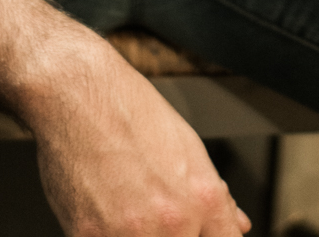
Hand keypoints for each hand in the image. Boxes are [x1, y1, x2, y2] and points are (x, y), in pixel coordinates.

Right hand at [30, 38, 249, 236]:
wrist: (81, 96)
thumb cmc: (132, 112)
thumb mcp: (188, 146)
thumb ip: (215, 195)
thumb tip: (237, 223)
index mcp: (203, 198)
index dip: (211, 236)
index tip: (199, 231)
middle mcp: (172, 222)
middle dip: (169, 233)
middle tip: (149, 204)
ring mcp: (130, 234)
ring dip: (136, 234)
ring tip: (124, 204)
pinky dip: (104, 233)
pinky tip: (101, 208)